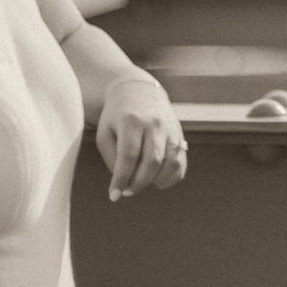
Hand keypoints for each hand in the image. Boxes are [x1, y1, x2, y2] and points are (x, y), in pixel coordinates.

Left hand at [97, 75, 187, 199]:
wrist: (139, 90)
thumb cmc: (117, 116)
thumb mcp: (105, 133)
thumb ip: (113, 159)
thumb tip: (126, 182)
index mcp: (131, 121)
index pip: (128, 156)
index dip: (121, 179)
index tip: (114, 196)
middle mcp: (154, 123)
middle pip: (151, 162)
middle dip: (138, 183)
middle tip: (127, 191)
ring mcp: (170, 128)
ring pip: (170, 163)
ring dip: (155, 181)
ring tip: (142, 182)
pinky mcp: (179, 134)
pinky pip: (181, 162)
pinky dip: (171, 177)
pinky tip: (158, 180)